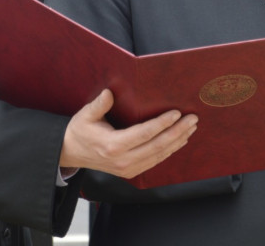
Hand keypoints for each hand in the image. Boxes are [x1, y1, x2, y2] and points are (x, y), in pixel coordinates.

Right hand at [59, 89, 197, 177]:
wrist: (71, 153)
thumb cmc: (80, 131)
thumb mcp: (85, 115)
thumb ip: (99, 104)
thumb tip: (110, 92)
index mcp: (113, 145)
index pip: (144, 134)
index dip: (162, 124)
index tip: (176, 113)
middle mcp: (123, 161)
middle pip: (157, 146)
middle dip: (178, 132)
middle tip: (193, 119)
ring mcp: (128, 169)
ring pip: (159, 155)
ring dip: (177, 141)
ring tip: (191, 127)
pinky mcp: (131, 172)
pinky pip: (155, 161)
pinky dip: (170, 150)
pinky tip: (179, 140)